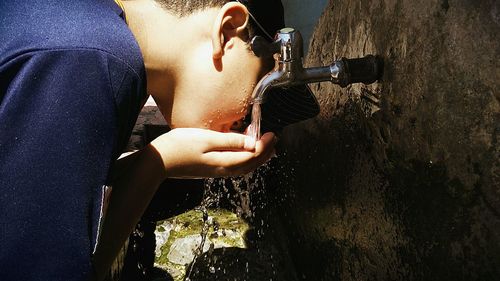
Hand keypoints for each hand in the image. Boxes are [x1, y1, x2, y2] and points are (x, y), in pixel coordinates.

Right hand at [149, 128, 275, 177]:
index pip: (253, 155)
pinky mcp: (210, 169)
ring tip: (265, 146)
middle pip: (251, 163)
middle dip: (265, 152)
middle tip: (274, 139)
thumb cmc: (180, 146)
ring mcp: (217, 171)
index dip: (265, 145)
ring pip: (244, 166)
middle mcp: (224, 170)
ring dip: (257, 157)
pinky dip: (245, 158)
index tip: (272, 133)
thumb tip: (252, 144)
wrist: (158, 162)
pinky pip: (235, 165)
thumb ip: (230, 141)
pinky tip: (243, 151)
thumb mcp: (206, 139)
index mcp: (225, 162)